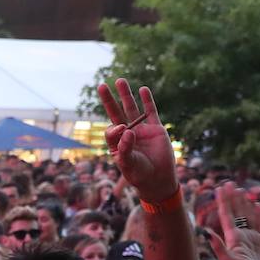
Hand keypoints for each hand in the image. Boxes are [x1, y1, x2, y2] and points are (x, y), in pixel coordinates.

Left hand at [98, 79, 176, 203]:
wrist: (158, 179)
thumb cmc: (139, 174)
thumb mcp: (128, 164)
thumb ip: (125, 148)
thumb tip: (126, 129)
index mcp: (116, 144)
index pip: (111, 130)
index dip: (115, 128)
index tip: (123, 129)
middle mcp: (127, 134)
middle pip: (116, 113)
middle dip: (109, 100)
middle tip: (101, 85)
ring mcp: (141, 130)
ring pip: (132, 109)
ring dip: (126, 95)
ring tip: (120, 80)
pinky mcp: (155, 129)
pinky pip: (150, 112)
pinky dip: (147, 101)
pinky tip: (142, 89)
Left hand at [207, 182, 259, 259]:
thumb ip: (218, 246)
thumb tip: (205, 232)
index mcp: (232, 238)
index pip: (227, 215)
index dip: (224, 202)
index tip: (220, 188)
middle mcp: (240, 236)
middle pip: (236, 212)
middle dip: (233, 198)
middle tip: (230, 183)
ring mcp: (251, 238)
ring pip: (248, 216)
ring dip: (244, 203)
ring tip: (242, 190)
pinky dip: (259, 214)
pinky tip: (257, 204)